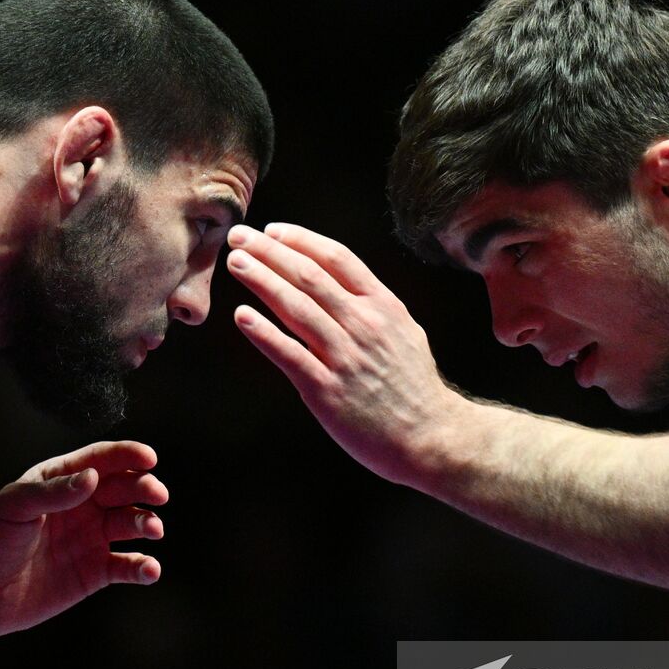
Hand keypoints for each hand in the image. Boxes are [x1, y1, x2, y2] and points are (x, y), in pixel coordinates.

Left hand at [0, 441, 167, 638]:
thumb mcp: (13, 507)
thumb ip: (54, 492)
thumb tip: (93, 478)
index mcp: (60, 481)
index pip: (102, 460)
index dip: (128, 456)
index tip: (149, 459)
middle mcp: (81, 506)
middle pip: (125, 489)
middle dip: (145, 488)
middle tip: (157, 496)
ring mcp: (90, 539)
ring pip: (132, 524)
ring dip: (148, 524)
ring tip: (152, 530)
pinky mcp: (93, 573)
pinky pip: (127, 566)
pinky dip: (144, 567)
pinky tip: (149, 570)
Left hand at [226, 222, 466, 484]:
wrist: (433, 437)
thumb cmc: (415, 388)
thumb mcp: (404, 332)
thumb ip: (373, 307)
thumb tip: (341, 285)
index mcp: (383, 306)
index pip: (336, 258)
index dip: (301, 240)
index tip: (272, 232)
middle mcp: (363, 324)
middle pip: (309, 276)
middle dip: (269, 252)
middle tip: (239, 238)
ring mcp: (345, 357)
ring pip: (296, 308)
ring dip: (262, 281)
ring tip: (236, 264)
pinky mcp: (328, 390)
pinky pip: (290, 355)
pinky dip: (264, 333)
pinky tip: (242, 316)